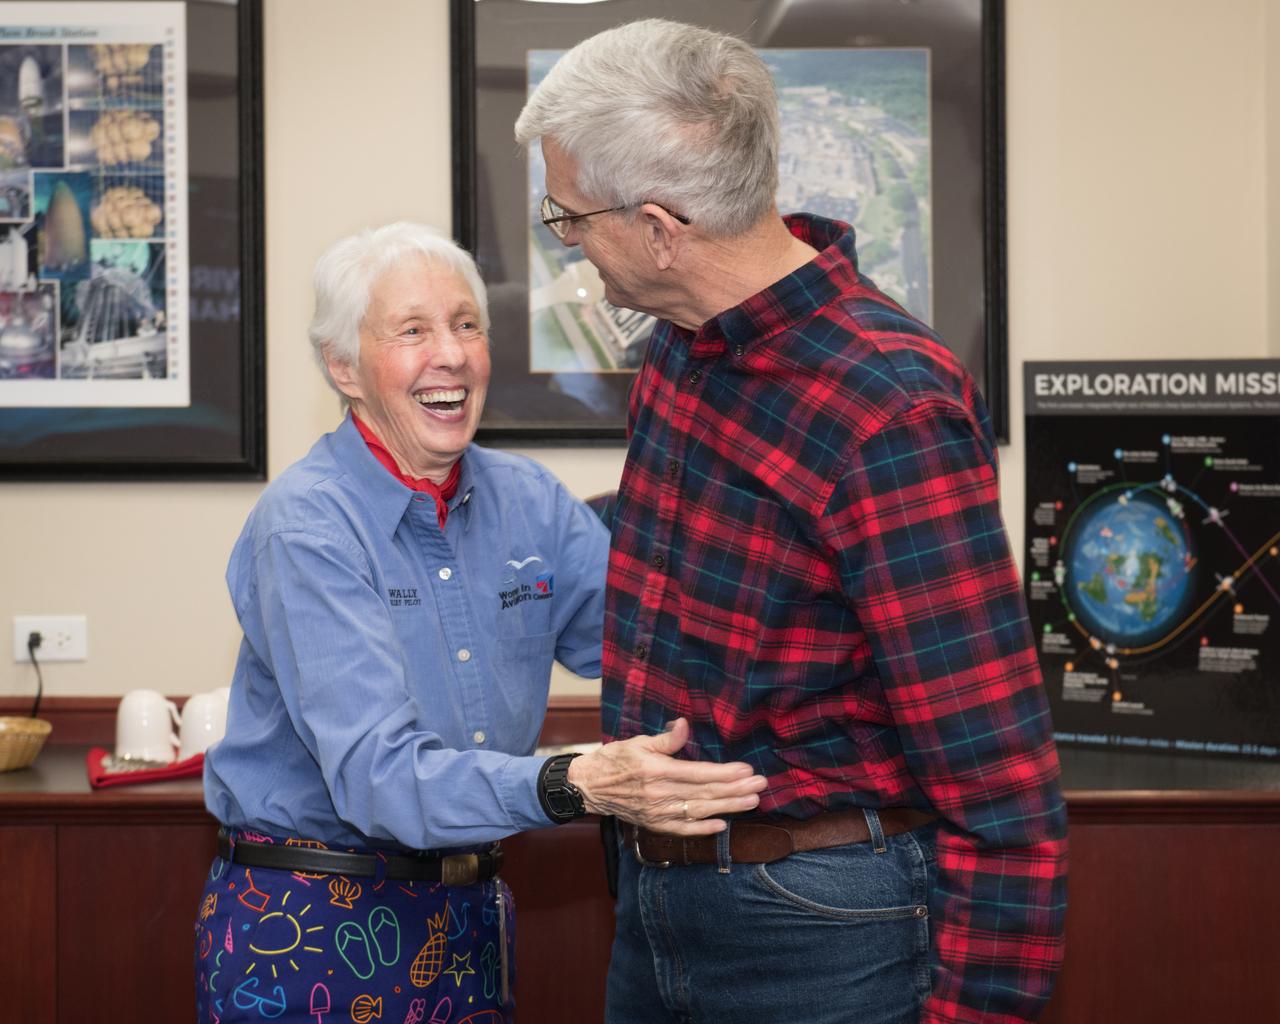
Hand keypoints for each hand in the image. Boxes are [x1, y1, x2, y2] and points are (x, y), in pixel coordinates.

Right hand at [567, 718, 765, 834]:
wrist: (588, 787)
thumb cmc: (615, 760)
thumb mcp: (638, 743)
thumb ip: (666, 739)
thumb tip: (684, 725)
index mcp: (656, 771)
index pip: (698, 773)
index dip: (724, 773)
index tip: (746, 770)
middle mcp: (659, 795)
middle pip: (705, 793)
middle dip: (736, 789)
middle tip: (760, 785)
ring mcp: (658, 813)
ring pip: (700, 811)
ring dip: (728, 807)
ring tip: (751, 801)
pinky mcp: (654, 825)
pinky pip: (683, 829)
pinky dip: (703, 829)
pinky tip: (723, 825)